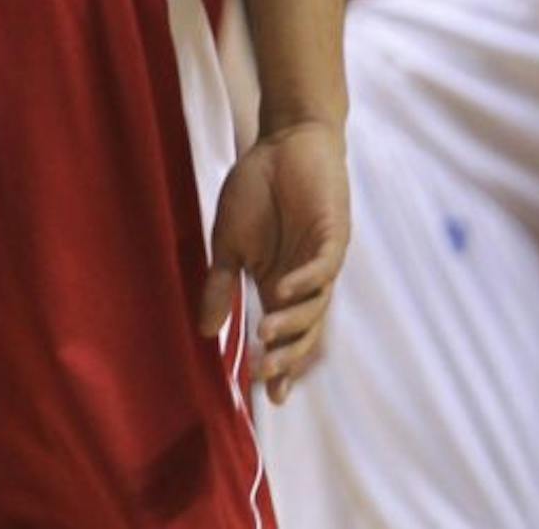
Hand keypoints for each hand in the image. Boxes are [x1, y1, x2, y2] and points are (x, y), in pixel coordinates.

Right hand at [199, 120, 349, 402]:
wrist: (284, 142)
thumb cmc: (257, 188)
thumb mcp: (228, 241)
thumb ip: (221, 284)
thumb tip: (206, 331)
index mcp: (278, 284)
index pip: (282, 335)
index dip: (278, 366)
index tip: (264, 396)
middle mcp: (304, 281)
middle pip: (302, 332)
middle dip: (284, 356)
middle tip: (262, 374)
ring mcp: (320, 262)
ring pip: (314, 308)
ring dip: (292, 325)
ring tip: (264, 336)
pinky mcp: (332, 238)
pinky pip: (324, 269)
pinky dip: (304, 282)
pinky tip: (282, 290)